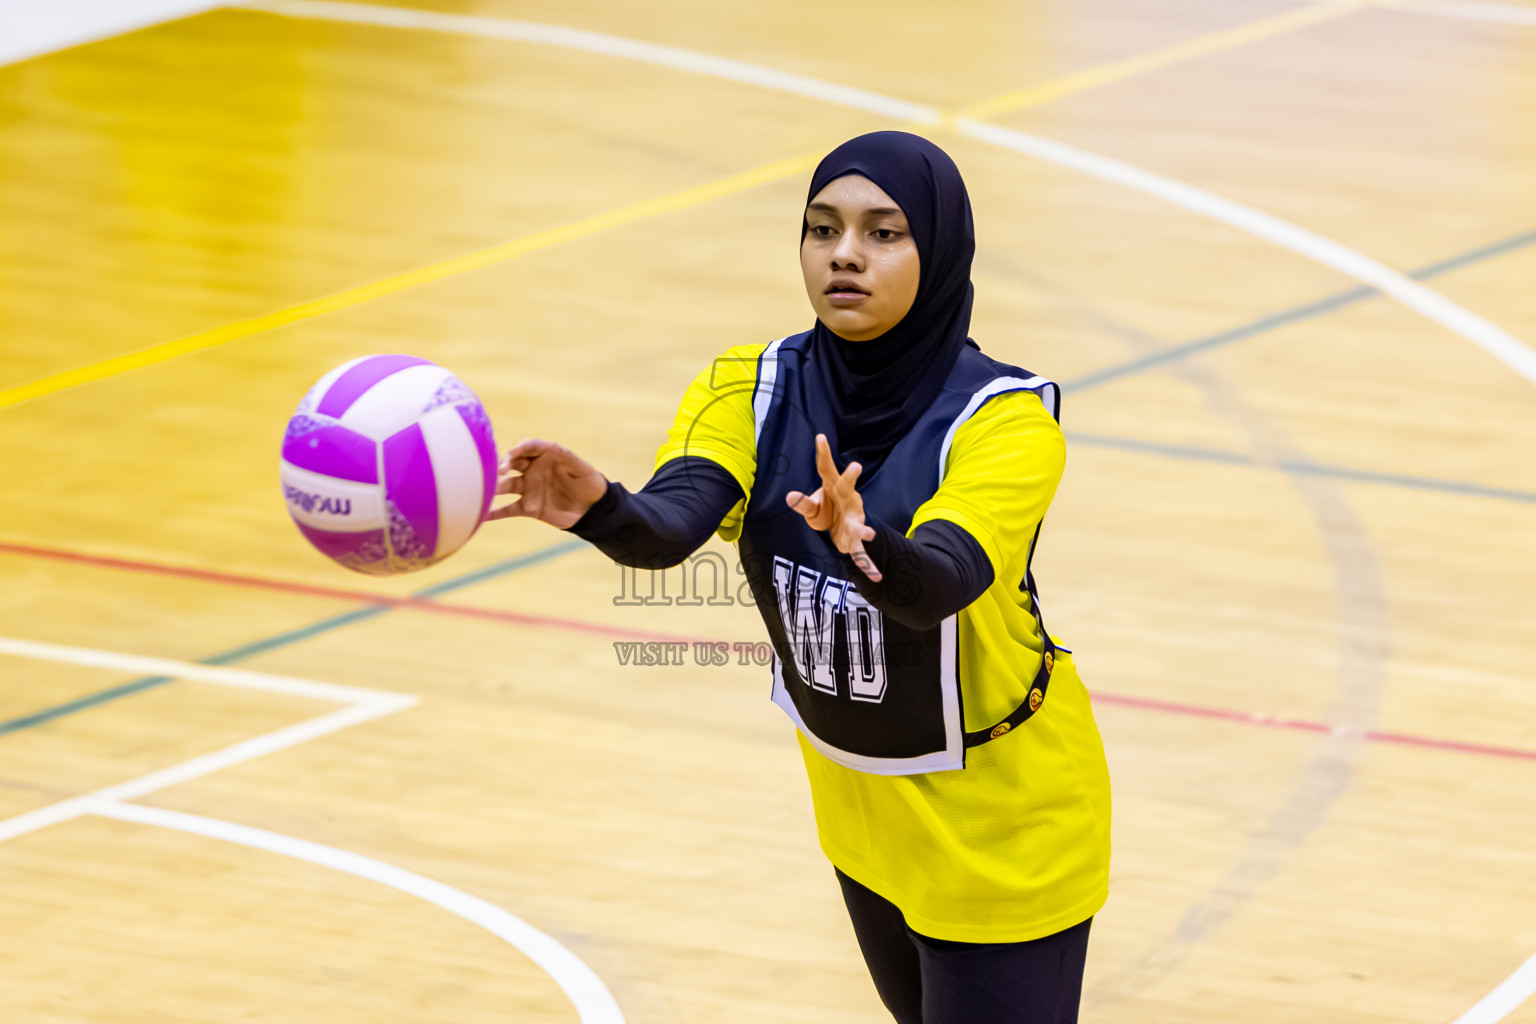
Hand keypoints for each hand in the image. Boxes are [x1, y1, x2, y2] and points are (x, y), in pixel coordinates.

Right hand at [486, 438, 608, 528]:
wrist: (592, 509)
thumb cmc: (588, 482)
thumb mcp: (580, 467)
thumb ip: (566, 457)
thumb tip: (552, 447)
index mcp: (544, 455)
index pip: (527, 447)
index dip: (519, 448)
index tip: (512, 453)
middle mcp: (532, 470)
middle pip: (512, 464)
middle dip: (502, 465)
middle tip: (499, 472)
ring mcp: (528, 489)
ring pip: (506, 486)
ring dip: (494, 487)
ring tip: (483, 490)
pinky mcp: (528, 508)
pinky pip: (508, 509)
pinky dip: (495, 513)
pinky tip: (482, 515)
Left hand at [784, 434, 881, 581]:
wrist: (842, 529)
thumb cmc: (827, 511)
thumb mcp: (812, 508)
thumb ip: (803, 503)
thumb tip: (789, 496)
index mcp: (835, 488)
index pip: (827, 469)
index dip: (823, 453)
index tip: (820, 436)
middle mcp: (849, 500)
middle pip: (849, 486)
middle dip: (852, 477)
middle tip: (856, 466)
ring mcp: (855, 519)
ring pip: (860, 524)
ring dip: (864, 530)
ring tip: (870, 534)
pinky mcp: (855, 539)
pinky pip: (862, 553)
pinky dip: (868, 565)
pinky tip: (876, 577)